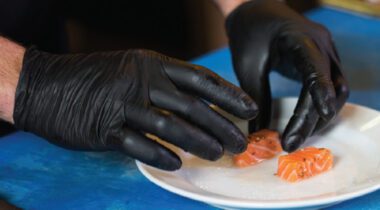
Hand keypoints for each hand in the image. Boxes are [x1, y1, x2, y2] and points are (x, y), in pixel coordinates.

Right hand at [14, 48, 256, 169]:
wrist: (46, 85)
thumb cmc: (94, 78)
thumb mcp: (131, 67)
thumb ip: (162, 81)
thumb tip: (197, 101)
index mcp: (151, 64)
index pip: (200, 78)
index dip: (228, 94)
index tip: (249, 109)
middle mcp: (141, 81)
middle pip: (192, 106)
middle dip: (221, 125)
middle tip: (240, 143)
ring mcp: (122, 104)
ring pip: (170, 126)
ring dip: (198, 142)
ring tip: (218, 155)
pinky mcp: (104, 129)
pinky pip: (139, 145)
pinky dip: (160, 155)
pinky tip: (177, 164)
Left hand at [225, 0, 348, 151]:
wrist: (256, 11)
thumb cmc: (249, 34)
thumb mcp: (247, 65)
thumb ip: (255, 97)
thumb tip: (258, 134)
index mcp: (301, 38)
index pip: (316, 68)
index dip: (320, 92)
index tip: (321, 116)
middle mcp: (322, 45)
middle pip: (330, 86)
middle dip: (313, 118)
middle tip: (291, 143)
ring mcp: (327, 52)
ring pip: (337, 90)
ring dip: (320, 116)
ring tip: (297, 137)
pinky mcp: (324, 62)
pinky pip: (331, 88)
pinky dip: (320, 107)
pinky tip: (305, 123)